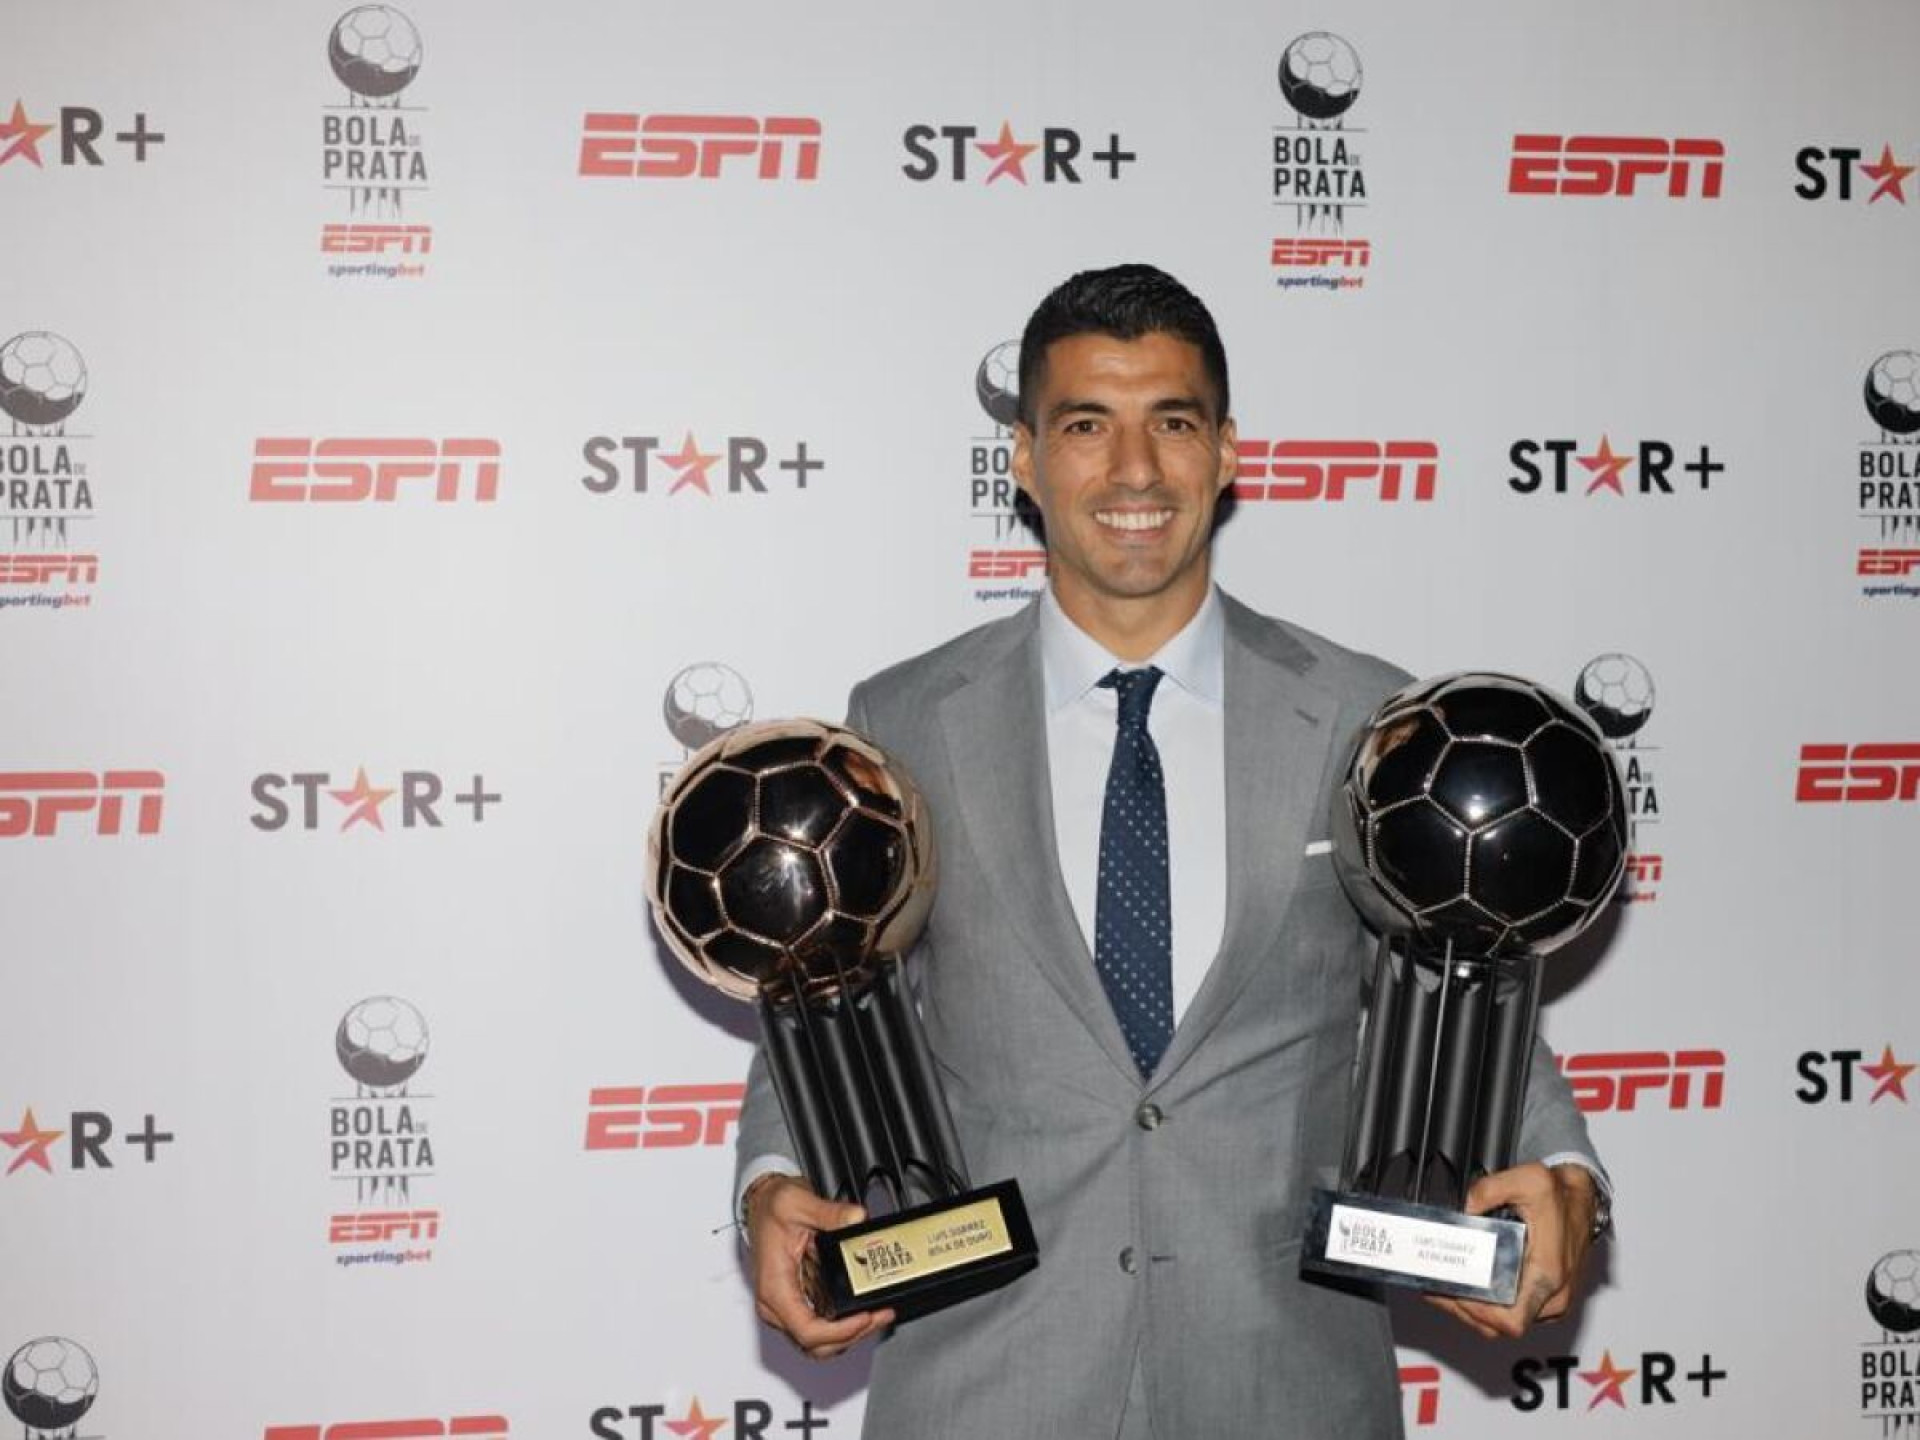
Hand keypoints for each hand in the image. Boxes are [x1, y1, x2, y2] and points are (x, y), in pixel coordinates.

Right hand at [745, 1173, 896, 1358]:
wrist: (761, 1203)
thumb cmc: (770, 1207)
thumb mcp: (797, 1202)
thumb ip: (829, 1212)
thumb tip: (855, 1219)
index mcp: (774, 1287)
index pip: (807, 1331)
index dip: (840, 1332)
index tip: (864, 1316)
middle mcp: (776, 1305)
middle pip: (816, 1345)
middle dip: (853, 1336)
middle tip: (880, 1315)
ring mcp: (786, 1307)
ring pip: (819, 1343)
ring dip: (851, 1335)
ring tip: (877, 1315)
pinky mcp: (797, 1303)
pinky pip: (820, 1329)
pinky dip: (843, 1327)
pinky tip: (862, 1310)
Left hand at [1426, 1162, 1597, 1340]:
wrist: (1585, 1200)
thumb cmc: (1563, 1195)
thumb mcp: (1529, 1179)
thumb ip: (1489, 1189)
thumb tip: (1465, 1208)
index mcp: (1547, 1275)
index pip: (1511, 1321)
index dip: (1478, 1314)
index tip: (1456, 1293)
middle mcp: (1553, 1296)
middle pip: (1500, 1326)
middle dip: (1463, 1310)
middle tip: (1437, 1287)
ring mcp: (1551, 1301)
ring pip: (1505, 1323)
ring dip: (1472, 1310)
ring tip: (1444, 1286)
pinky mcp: (1547, 1298)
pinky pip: (1515, 1313)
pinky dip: (1488, 1305)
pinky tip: (1468, 1285)